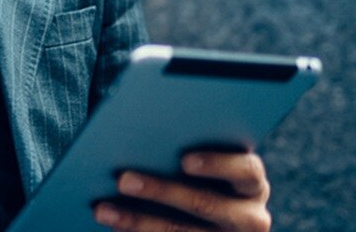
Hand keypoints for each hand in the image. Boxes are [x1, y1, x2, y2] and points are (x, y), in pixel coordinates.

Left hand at [93, 151, 271, 231]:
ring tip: (103, 210)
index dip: (217, 164)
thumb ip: (184, 149)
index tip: (184, 160)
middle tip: (122, 180)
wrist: (212, 220)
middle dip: (161, 191)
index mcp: (252, 184)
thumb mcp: (203, 164)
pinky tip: (115, 226)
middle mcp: (250, 217)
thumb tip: (141, 132)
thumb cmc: (196, 175)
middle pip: (206, 204)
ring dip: (138, 221)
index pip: (246, 170)